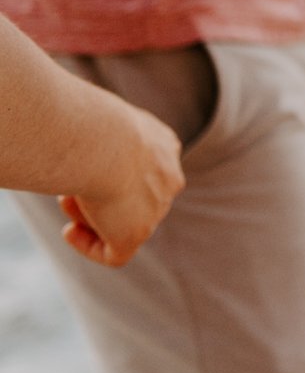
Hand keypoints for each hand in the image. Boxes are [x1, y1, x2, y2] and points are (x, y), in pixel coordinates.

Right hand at [60, 109, 183, 267]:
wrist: (104, 142)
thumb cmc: (95, 124)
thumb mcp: (103, 119)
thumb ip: (102, 136)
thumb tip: (83, 141)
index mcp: (164, 148)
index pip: (144, 169)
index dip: (110, 173)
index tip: (86, 169)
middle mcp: (168, 178)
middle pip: (132, 196)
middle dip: (99, 194)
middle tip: (71, 186)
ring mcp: (156, 208)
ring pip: (123, 221)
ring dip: (90, 215)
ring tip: (69, 199)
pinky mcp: (136, 234)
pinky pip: (116, 253)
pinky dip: (90, 247)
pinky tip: (70, 231)